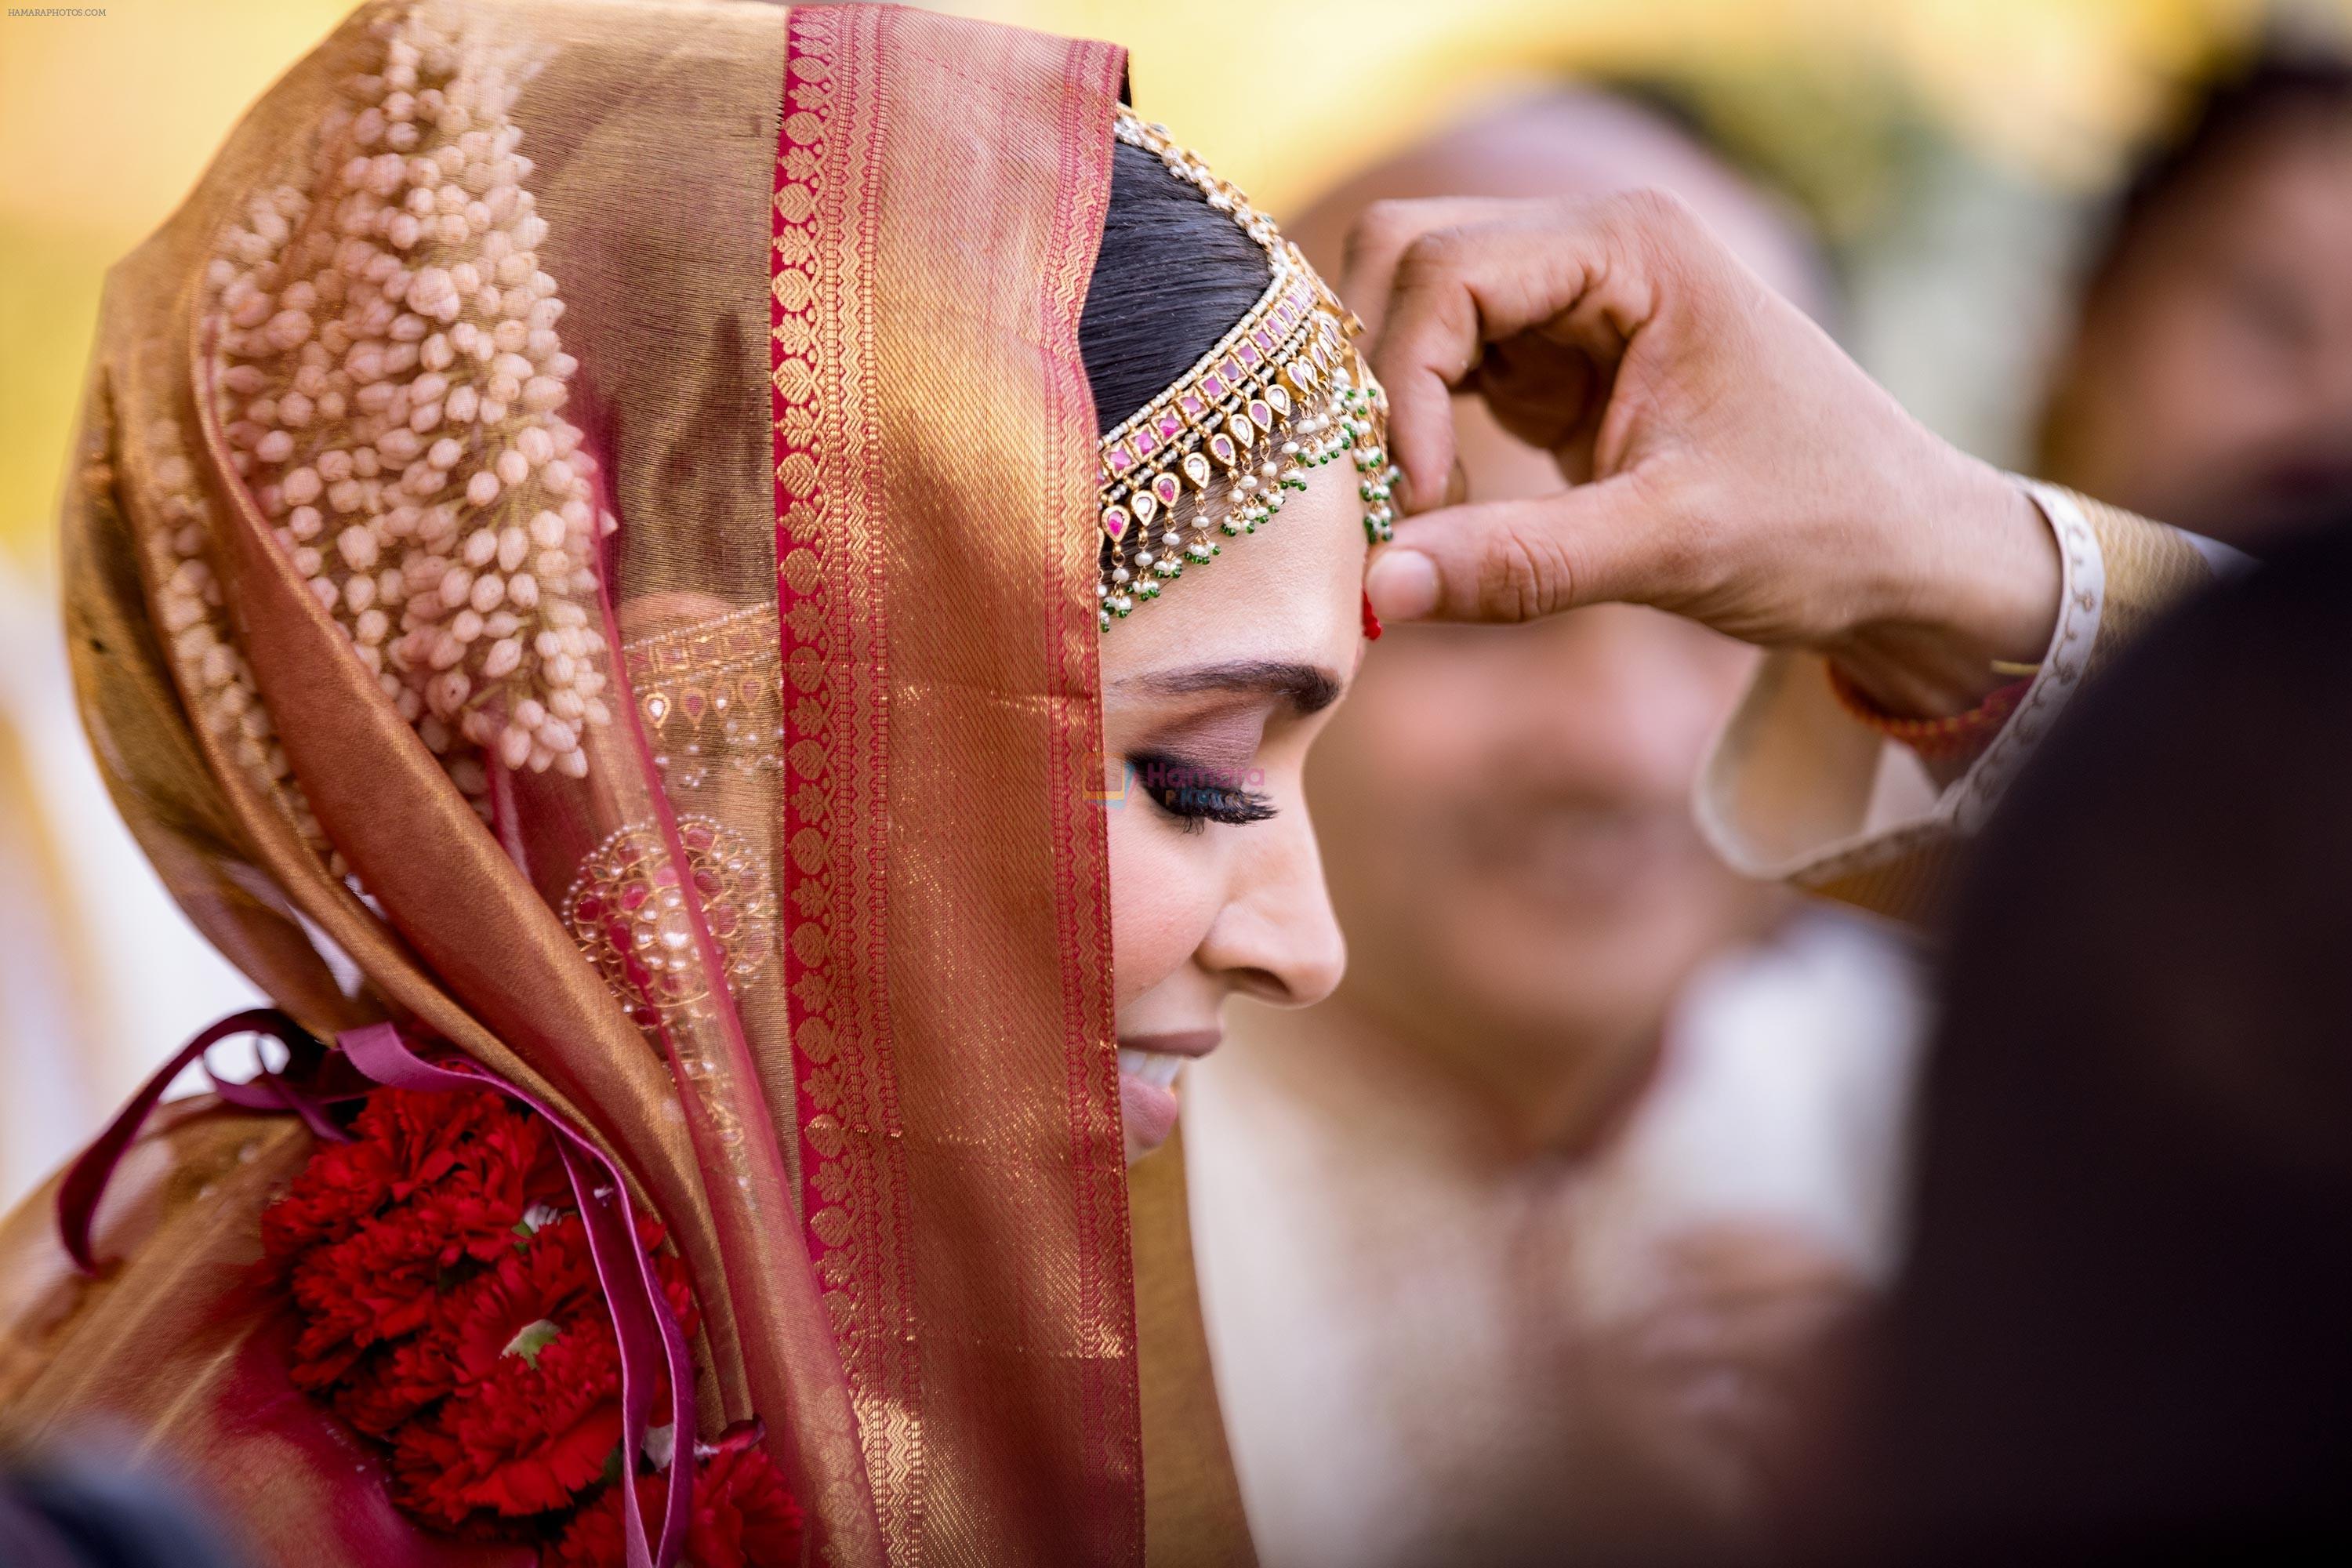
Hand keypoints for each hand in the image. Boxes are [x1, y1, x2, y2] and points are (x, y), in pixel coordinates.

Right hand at [1348, 192, 2060, 716]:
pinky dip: (1416, 435)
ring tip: (1415, 512)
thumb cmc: (1820, 528)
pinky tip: (1438, 509)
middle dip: (1374, 375)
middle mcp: (1591, 250)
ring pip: (1412, 314)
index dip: (1401, 380)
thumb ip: (1519, 564)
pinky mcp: (1554, 364)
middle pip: (1408, 260)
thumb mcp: (1669, 547)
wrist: (1903, 554)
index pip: (1446, 268)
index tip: (1416, 498)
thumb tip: (1376, 594)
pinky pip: (1440, 373)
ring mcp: (1569, 303)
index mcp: (1632, 245)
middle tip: (1387, 494)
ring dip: (1388, 407)